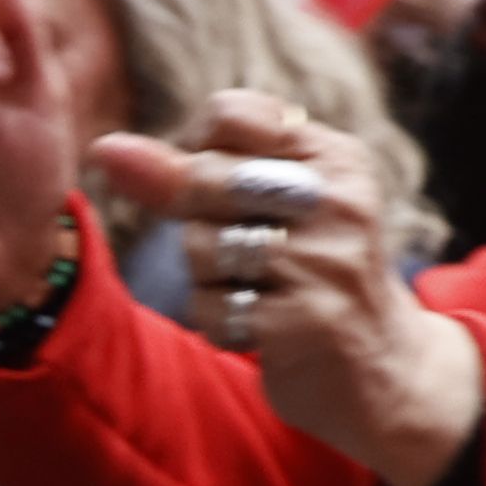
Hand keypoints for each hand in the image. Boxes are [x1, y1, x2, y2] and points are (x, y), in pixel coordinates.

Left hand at [100, 93, 481, 485]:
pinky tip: (260, 326)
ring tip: (258, 289)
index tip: (228, 192)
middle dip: (198, 220)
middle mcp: (340, 199)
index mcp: (335, 156)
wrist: (381, 371)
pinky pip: (211, 307)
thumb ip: (186, 173)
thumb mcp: (268, 208)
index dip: (198, 153)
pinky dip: (218, 322)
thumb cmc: (307, 275)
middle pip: (206, 178)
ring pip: (201, 245)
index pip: (228, 114)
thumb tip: (104, 149)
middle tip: (244, 252)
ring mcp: (327, 260)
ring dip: (208, 278)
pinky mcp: (308, 320)